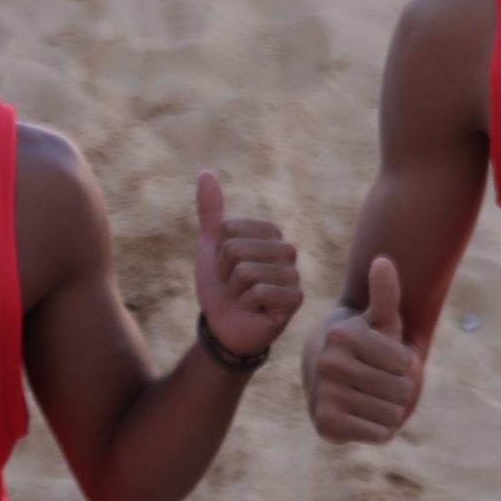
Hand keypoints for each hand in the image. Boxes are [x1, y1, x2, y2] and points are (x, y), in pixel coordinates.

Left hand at [195, 171, 302, 358]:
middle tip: (234, 287)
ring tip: (244, 298)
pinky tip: (255, 311)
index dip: (218, 253)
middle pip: (236, 249)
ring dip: (234, 291)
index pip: (229, 229)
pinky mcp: (295, 299)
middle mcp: (286, 250)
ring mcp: (293, 274)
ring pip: (246, 272)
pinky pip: (258, 292)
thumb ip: (210, 212)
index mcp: (269, 233)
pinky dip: (246, 305)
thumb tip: (205, 172)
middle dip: (225, 273)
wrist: (226, 328)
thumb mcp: (210, 248)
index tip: (226, 269)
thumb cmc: (221, 288)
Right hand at [309, 256, 420, 444]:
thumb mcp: (380, 319)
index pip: (406, 363)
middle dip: (399, 390)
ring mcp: (324, 394)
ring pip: (392, 414)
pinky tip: (364, 418)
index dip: (404, 365)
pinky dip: (379, 430)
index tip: (383, 359)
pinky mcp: (325, 423)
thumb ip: (386, 293)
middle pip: (402, 390)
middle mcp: (328, 363)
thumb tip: (383, 260)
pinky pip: (378, 434)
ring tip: (372, 399)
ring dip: (390, 411)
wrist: (329, 379)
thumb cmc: (365, 345)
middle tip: (379, 383)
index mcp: (343, 335)